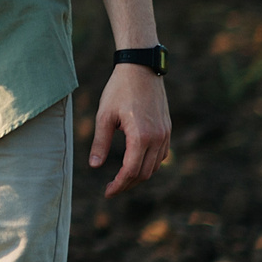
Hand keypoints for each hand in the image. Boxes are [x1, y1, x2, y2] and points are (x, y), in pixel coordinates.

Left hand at [90, 64, 170, 193]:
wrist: (141, 69)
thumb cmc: (119, 90)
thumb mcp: (104, 116)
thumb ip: (100, 142)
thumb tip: (94, 166)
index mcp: (141, 137)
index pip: (131, 171)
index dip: (119, 185)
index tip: (108, 192)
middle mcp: (157, 138)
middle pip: (145, 173)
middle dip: (128, 184)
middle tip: (112, 188)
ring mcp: (165, 134)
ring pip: (155, 166)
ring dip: (139, 176)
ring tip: (122, 179)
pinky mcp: (167, 129)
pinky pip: (161, 155)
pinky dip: (149, 164)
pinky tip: (135, 164)